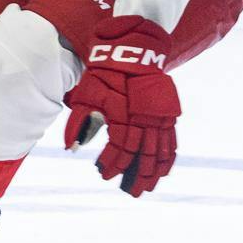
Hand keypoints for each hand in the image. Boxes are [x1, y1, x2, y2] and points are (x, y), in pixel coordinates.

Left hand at [62, 15, 179, 196]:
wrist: (132, 50)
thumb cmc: (105, 73)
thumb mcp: (86, 94)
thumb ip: (79, 122)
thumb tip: (71, 148)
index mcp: (124, 114)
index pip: (119, 148)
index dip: (112, 164)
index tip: (103, 174)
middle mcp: (144, 118)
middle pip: (143, 156)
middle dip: (135, 177)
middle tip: (130, 192)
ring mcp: (159, 116)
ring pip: (160, 151)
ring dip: (154, 172)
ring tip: (147, 187)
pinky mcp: (168, 112)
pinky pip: (171, 140)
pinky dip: (168, 157)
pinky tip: (164, 171)